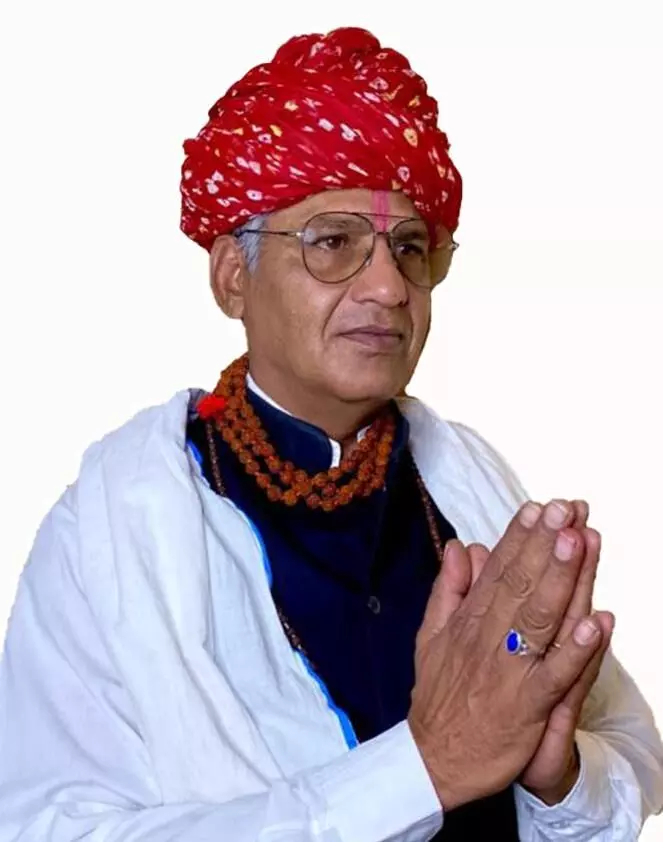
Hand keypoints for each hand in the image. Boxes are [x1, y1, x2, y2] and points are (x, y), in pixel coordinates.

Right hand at [409, 499, 602, 811]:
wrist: (435, 759)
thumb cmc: (439, 694)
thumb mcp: (430, 634)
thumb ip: (450, 588)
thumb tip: (464, 545)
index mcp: (469, 619)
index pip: (498, 569)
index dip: (520, 536)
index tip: (540, 506)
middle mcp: (489, 637)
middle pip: (521, 583)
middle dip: (545, 543)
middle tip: (566, 508)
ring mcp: (509, 669)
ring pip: (540, 617)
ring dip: (560, 578)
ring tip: (578, 541)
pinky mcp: (528, 704)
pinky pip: (556, 674)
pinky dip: (575, 650)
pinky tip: (595, 623)